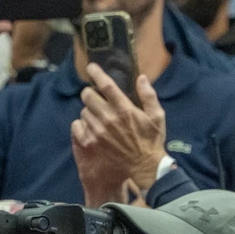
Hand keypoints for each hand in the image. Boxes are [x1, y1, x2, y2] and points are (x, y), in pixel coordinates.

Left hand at [71, 64, 167, 203]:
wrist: (143, 166)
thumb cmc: (151, 140)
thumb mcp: (157, 116)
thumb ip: (148, 95)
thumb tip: (141, 78)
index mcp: (124, 109)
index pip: (106, 85)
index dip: (96, 73)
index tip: (91, 67)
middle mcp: (108, 118)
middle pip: (87, 96)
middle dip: (90, 93)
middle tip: (94, 96)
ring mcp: (97, 131)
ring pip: (83, 111)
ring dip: (88, 110)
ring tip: (98, 115)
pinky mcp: (90, 143)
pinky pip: (77, 126)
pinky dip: (82, 124)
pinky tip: (91, 126)